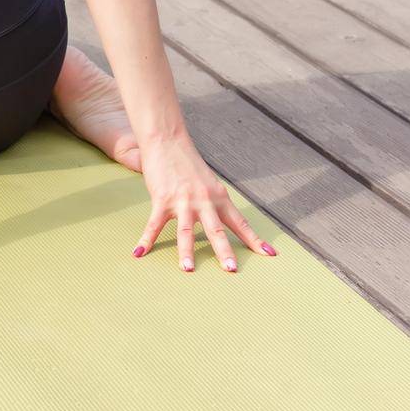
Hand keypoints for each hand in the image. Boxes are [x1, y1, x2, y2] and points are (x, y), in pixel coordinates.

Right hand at [134, 133, 276, 271]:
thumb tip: (221, 219)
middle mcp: (204, 201)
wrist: (168, 140)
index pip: (240, 222)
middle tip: (231, 269)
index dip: (254, 239)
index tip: (269, 255)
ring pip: (186, 231)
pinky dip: (147, 239)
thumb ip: (214, 201)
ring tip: (187, 269)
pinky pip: (155, 224)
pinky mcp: (162, 199)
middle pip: (216, 230)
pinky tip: (140, 252)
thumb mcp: (209, 182)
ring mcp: (182, 201)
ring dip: (186, 251)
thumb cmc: (188, 163)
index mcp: (219, 197)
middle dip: (224, 251)